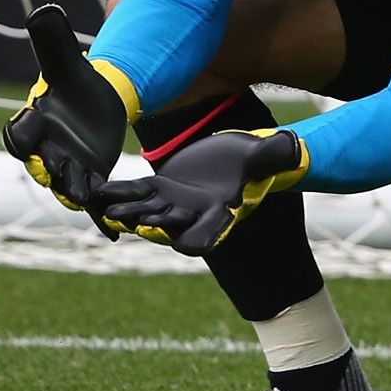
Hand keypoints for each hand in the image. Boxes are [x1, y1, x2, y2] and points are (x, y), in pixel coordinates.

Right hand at [1, 4, 136, 238]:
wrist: (98, 99)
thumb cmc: (76, 82)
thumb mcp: (66, 61)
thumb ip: (52, 39)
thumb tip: (43, 10)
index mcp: (35, 124)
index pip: (19, 133)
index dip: (20, 134)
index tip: (23, 132)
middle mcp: (47, 152)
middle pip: (43, 167)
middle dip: (50, 171)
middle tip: (59, 176)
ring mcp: (68, 170)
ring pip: (69, 187)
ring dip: (78, 193)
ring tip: (88, 199)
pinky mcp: (92, 179)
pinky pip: (94, 201)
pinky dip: (101, 219)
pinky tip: (114, 234)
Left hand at [92, 128, 308, 254]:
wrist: (235, 154)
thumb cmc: (253, 159)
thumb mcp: (262, 157)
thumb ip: (272, 156)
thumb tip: (291, 147)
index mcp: (217, 211)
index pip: (204, 234)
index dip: (191, 238)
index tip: (181, 243)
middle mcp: (191, 213)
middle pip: (168, 225)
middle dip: (151, 225)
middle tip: (135, 225)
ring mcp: (172, 202)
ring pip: (145, 211)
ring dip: (127, 213)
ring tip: (109, 212)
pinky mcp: (158, 186)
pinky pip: (134, 192)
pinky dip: (117, 194)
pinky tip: (99, 191)